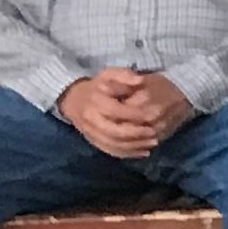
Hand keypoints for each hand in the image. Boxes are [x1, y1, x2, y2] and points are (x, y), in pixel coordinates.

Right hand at [56, 69, 174, 158]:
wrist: (73, 99)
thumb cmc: (97, 86)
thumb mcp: (108, 74)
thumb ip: (124, 75)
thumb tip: (140, 80)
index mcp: (96, 102)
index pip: (117, 111)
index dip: (136, 114)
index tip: (154, 115)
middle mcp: (91, 119)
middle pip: (114, 132)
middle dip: (137, 134)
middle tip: (154, 132)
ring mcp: (91, 132)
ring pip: (113, 144)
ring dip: (135, 146)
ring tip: (153, 142)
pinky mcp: (93, 141)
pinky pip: (110, 151)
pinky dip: (128, 154)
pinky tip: (144, 152)